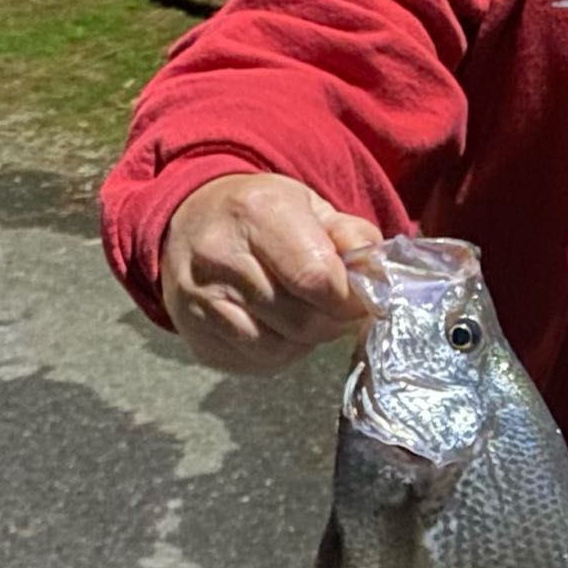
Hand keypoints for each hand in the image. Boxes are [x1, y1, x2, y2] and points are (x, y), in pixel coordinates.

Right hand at [161, 172, 384, 373]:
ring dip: (305, 340)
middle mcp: (220, 256)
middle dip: (331, 322)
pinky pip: (254, 362)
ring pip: (277, 349)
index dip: (350, 298)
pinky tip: (275, 325)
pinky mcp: (193, 333)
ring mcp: (199, 299)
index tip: (360, 298)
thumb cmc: (262, 214)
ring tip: (304, 313)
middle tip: (335, 308)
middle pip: (302, 321)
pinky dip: (277, 352)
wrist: (189, 218)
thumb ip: (351, 236)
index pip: (318, 279)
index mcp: (259, 213)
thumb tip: (377, 274)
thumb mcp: (310, 205)